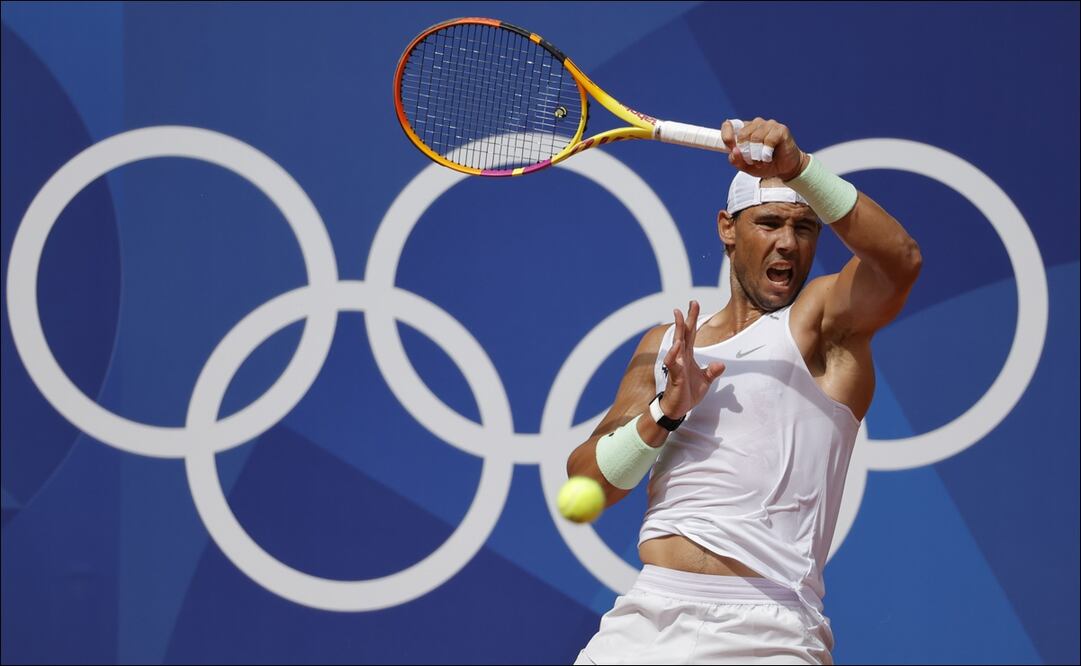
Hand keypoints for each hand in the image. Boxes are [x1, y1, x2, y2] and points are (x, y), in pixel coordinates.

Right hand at [660, 301, 725, 418]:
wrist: (677, 409)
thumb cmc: (688, 393)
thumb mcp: (705, 381)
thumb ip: (712, 371)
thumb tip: (721, 365)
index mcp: (688, 356)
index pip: (691, 333)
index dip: (693, 318)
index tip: (693, 303)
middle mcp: (681, 357)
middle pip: (684, 334)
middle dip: (686, 318)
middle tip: (689, 303)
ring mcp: (677, 365)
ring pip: (677, 344)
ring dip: (678, 330)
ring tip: (679, 316)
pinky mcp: (675, 375)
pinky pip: (673, 363)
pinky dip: (674, 354)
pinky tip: (677, 345)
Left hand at [720, 117, 808, 181]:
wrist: (784, 169)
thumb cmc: (764, 164)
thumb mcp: (746, 166)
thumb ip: (736, 160)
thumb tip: (734, 151)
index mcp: (744, 129)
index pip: (729, 125)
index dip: (727, 137)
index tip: (731, 148)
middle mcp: (756, 124)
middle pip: (742, 135)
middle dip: (745, 152)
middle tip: (752, 161)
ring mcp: (769, 125)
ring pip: (755, 138)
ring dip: (756, 155)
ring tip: (761, 161)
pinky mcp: (781, 129)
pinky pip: (768, 140)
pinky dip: (766, 153)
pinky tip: (769, 157)